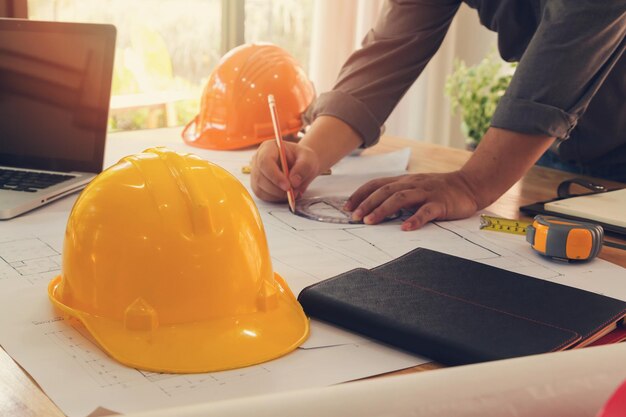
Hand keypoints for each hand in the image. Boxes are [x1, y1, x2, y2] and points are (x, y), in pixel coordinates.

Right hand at [250, 140, 319, 201]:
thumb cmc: (302, 159)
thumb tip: (293, 181)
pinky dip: (276, 198)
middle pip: (260, 177)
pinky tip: (286, 194)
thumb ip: (303, 167)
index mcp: (268, 148)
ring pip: (260, 189)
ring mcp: (256, 173)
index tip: (287, 186)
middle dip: (278, 189)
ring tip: (293, 192)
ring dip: (278, 194)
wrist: (301, 165)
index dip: (274, 175)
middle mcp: (258, 159)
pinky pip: (263, 195)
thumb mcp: (308, 159)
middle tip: (294, 192)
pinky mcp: (258, 185)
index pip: (265, 161)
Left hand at [344, 171, 479, 230]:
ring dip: (383, 210)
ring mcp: (426, 192)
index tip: (346, 207)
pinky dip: (415, 219)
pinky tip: (405, 228)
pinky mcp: (440, 203)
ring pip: (401, 198)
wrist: (469, 185)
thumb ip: (397, 195)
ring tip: (370, 221)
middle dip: (367, 203)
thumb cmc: (438, 190)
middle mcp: (412, 184)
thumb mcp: (414, 188)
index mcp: (404, 181)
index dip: (360, 194)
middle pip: (385, 191)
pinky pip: (426, 211)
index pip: (377, 184)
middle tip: (354, 217)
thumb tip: (372, 208)